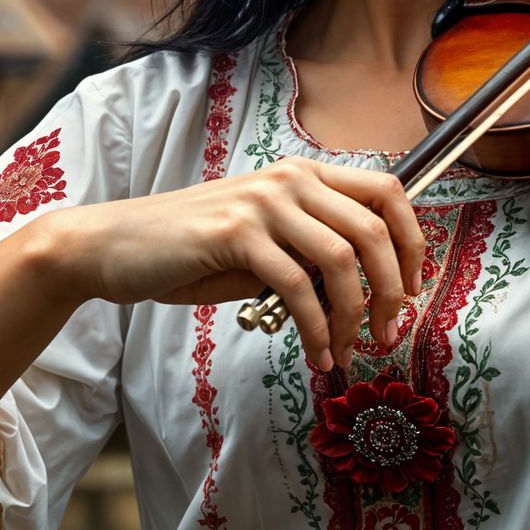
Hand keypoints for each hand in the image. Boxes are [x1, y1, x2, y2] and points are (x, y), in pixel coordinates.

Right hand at [47, 157, 426, 371]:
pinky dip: (315, 328)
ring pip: (341, 259)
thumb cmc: (192, 252)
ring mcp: (263, 203)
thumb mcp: (264, 243)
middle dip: (392, 291)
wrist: (117, 248)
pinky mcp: (236, 234)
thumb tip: (366, 294)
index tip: (411, 292)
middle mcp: (290, 179)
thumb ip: (310, 254)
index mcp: (304, 175)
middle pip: (373, 229)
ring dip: (354, 316)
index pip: (388, 192)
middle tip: (388, 335)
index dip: (412, 242)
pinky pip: (297, 286)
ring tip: (347, 353)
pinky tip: (314, 354)